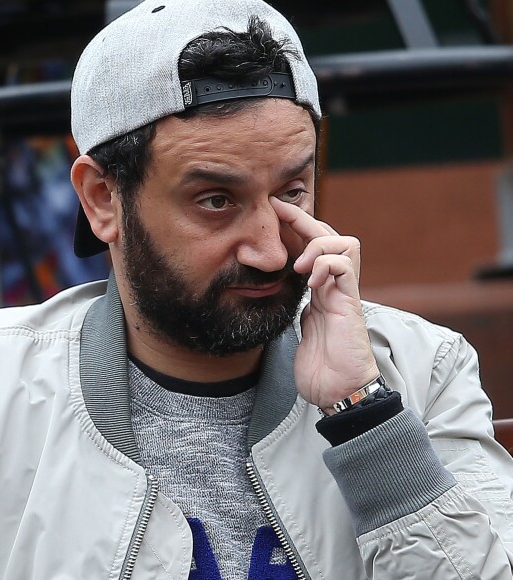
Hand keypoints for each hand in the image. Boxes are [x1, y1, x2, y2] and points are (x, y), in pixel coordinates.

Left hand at [270, 198, 378, 410]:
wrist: (338, 391)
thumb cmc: (319, 365)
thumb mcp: (299, 327)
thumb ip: (296, 305)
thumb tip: (279, 291)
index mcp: (320, 290)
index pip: (314, 246)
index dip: (297, 225)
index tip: (274, 209)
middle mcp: (335, 286)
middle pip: (331, 236)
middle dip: (305, 219)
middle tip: (279, 212)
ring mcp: (345, 293)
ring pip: (346, 243)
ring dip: (319, 245)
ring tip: (300, 265)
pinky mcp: (350, 304)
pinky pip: (344, 267)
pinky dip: (327, 265)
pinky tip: (312, 281)